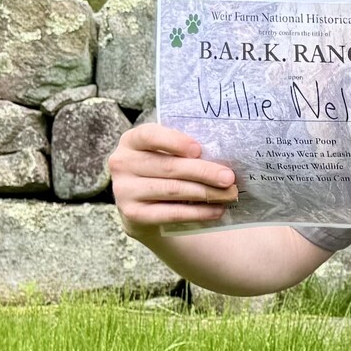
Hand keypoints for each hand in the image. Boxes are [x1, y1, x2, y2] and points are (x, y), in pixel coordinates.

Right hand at [108, 123, 237, 229]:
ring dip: (206, 193)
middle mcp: (122, 163)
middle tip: (228, 177)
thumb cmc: (163, 170)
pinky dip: (197, 212)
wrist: (145, 206)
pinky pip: (171, 213)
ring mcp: (124, 190)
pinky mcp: (133, 214)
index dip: (174, 141)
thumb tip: (222, 158)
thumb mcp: (167, 153)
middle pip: (168, 166)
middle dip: (203, 172)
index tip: (198, 149)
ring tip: (228, 194)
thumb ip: (185, 151)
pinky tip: (216, 210)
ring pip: (172, 190)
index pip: (149, 135)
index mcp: (131, 141)